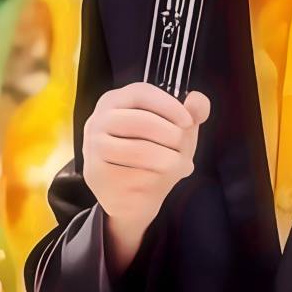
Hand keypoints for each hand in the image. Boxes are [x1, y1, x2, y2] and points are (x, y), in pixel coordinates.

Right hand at [83, 82, 210, 266]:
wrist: (132, 198)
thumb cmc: (155, 156)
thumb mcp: (177, 132)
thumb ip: (192, 113)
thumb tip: (198, 100)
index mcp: (115, 101)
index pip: (141, 93)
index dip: (168, 105)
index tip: (189, 122)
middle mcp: (98, 119)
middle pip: (141, 120)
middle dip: (171, 135)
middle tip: (184, 150)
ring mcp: (93, 146)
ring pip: (139, 150)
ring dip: (167, 160)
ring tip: (178, 166)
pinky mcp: (95, 173)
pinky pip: (133, 175)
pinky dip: (154, 180)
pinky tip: (157, 181)